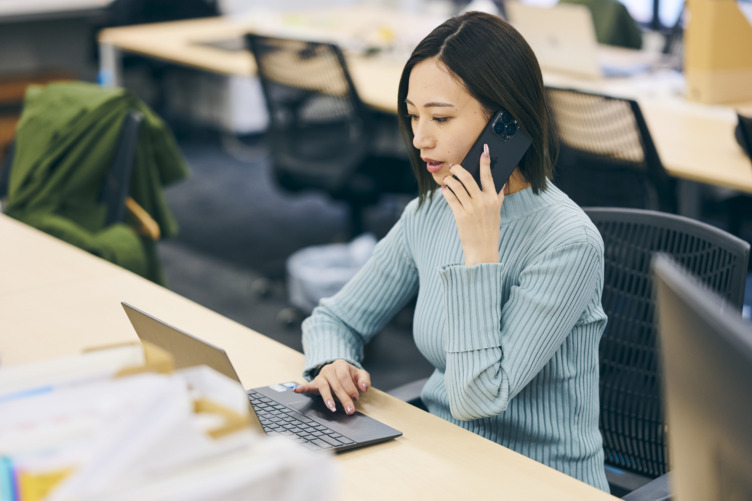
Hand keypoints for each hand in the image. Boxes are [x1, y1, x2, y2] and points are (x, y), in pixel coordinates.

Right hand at [293, 359, 370, 414]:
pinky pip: (308, 385)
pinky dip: (302, 388)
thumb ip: (364, 380)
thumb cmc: (349, 374)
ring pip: (324, 387)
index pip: (345, 377)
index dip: (350, 387)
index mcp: (341, 365)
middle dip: (344, 399)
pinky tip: (296, 390)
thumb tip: (364, 388)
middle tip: (350, 410)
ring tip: (332, 408)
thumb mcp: (360, 374)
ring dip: (328, 398)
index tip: (356, 397)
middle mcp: (329, 369)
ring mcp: (321, 376)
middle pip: (336, 385)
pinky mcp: (315, 382)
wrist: (338, 369)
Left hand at [441, 144, 505, 265]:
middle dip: (458, 169)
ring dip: (450, 180)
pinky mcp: (460, 215)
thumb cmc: (489, 230)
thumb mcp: (497, 212)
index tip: (483, 150)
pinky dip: (446, 191)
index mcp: (493, 199)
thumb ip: (498, 197)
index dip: (485, 161)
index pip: (489, 176)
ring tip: (447, 179)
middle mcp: (482, 202)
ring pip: (457, 186)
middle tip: (453, 166)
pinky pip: (450, 198)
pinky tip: (444, 190)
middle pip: (468, 178)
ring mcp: (471, 208)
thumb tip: (501, 183)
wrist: (483, 250)